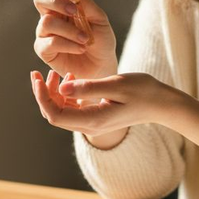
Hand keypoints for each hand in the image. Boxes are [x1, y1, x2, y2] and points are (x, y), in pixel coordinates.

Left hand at [29, 70, 177, 143]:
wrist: (161, 103)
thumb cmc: (142, 91)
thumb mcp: (115, 84)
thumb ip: (88, 87)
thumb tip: (62, 88)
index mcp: (93, 120)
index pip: (55, 115)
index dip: (41, 97)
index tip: (38, 77)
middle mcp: (90, 126)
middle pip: (54, 115)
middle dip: (43, 95)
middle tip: (38, 72)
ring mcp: (93, 124)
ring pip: (61, 113)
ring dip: (53, 95)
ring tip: (53, 73)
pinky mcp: (96, 118)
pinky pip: (72, 110)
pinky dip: (65, 96)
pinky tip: (69, 79)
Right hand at [32, 0, 117, 79]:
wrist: (103, 67)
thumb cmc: (101, 42)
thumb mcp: (100, 20)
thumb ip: (87, 3)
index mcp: (64, 3)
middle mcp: (51, 14)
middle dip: (56, 1)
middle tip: (74, 10)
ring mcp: (45, 32)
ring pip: (46, 22)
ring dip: (69, 30)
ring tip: (85, 39)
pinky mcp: (44, 50)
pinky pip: (49, 42)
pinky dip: (67, 44)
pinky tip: (80, 49)